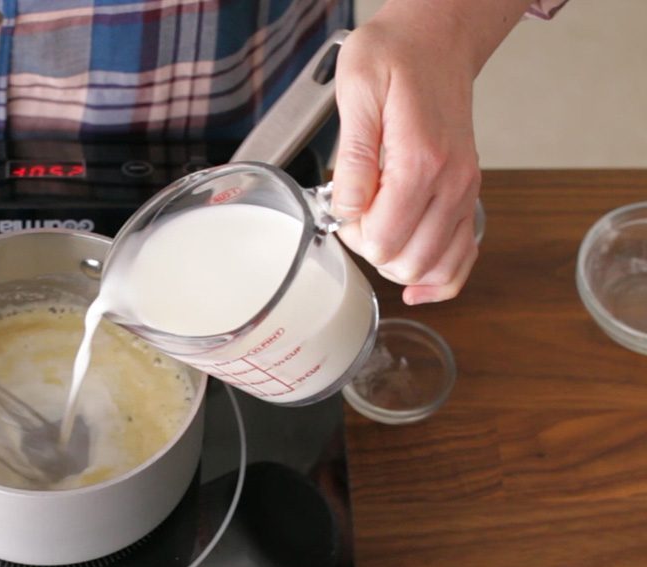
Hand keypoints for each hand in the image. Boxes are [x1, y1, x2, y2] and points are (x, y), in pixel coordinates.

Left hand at [331, 4, 488, 304]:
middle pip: (408, 261)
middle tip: (356, 217)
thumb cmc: (394, 58)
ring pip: (435, 267)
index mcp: (421, 160)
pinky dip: (440, 277)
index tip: (343, 208)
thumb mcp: (356, 92)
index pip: (383, 240)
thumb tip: (345, 210)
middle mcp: (452, 182)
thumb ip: (352, 158)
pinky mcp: (468, 194)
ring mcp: (465, 190)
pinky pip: (464, 257)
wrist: (435, 39)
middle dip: (372, 251)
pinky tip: (414, 282)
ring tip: (378, 231)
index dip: (352, 236)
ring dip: (399, 263)